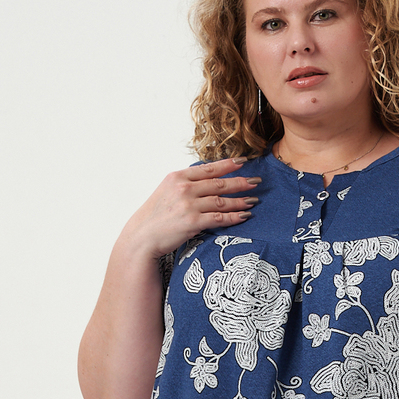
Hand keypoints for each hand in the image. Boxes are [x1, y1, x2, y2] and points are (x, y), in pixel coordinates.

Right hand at [122, 157, 260, 258]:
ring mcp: (188, 205)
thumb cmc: (155, 216)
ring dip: (240, 200)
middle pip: (219, 183)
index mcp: (178, 176)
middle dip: (240, 182)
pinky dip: (234, 217)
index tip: (243, 162)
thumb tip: (206, 180)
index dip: (228, 164)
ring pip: (221, 200)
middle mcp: (184, 188)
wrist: (142, 236)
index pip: (208, 168)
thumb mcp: (167, 191)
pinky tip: (245, 215)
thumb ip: (185, 184)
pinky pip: (219, 218)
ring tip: (254, 200)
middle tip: (256, 181)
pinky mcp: (192, 222)